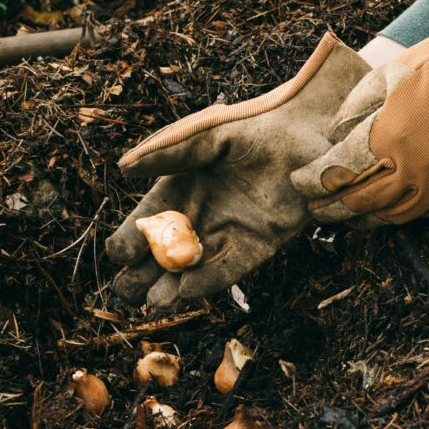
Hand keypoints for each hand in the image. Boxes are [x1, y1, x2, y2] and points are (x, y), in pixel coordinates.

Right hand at [105, 33, 370, 312]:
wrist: (308, 132)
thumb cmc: (254, 125)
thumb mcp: (206, 135)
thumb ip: (168, 152)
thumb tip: (122, 169)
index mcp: (183, 185)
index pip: (149, 219)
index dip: (131, 238)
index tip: (120, 254)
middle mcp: (204, 212)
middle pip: (166, 250)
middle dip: (144, 273)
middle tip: (126, 293)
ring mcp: (231, 230)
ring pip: (194, 266)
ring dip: (172, 286)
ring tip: (152, 304)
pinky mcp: (261, 244)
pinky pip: (231, 268)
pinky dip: (208, 281)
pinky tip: (185, 293)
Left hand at [291, 0, 428, 226]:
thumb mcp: (389, 75)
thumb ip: (358, 108)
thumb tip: (336, 134)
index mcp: (385, 138)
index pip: (338, 173)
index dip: (316, 183)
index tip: (303, 185)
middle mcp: (409, 169)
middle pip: (362, 201)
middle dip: (335, 208)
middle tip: (319, 210)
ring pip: (394, 215)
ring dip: (369, 217)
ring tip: (353, 217)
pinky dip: (408, 212)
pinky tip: (398, 209)